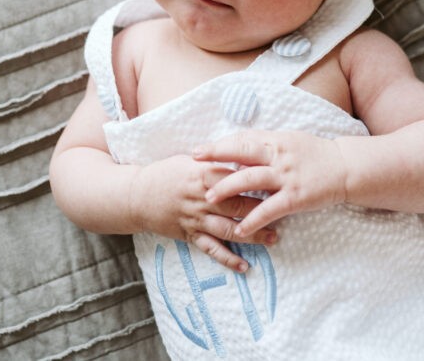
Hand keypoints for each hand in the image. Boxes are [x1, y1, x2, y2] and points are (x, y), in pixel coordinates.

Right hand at [130, 154, 277, 271]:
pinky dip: (228, 258)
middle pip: (239, 204)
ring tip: (274, 238)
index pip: (238, 176)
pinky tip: (244, 265)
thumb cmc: (166, 173)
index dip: (260, 180)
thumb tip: (245, 157)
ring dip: (253, 235)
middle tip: (287, 211)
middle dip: (264, 209)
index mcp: (204, 174)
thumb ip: (216, 161)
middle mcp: (202, 198)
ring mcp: (196, 218)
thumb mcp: (190, 160)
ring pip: (229, 229)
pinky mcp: (190, 235)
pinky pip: (212, 249)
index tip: (281, 181)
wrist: (137, 196)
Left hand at [193, 130, 347, 238]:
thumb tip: (241, 151)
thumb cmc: (317, 154)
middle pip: (241, 154)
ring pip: (250, 179)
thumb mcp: (291, 142)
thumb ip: (267, 146)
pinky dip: (253, 220)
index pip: (242, 140)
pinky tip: (240, 230)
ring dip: (227, 188)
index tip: (199, 150)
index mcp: (276, 140)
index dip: (219, 145)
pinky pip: (269, 209)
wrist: (346, 167)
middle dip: (216, 159)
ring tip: (209, 197)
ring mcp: (286, 176)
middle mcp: (279, 156)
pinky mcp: (295, 197)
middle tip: (195, 167)